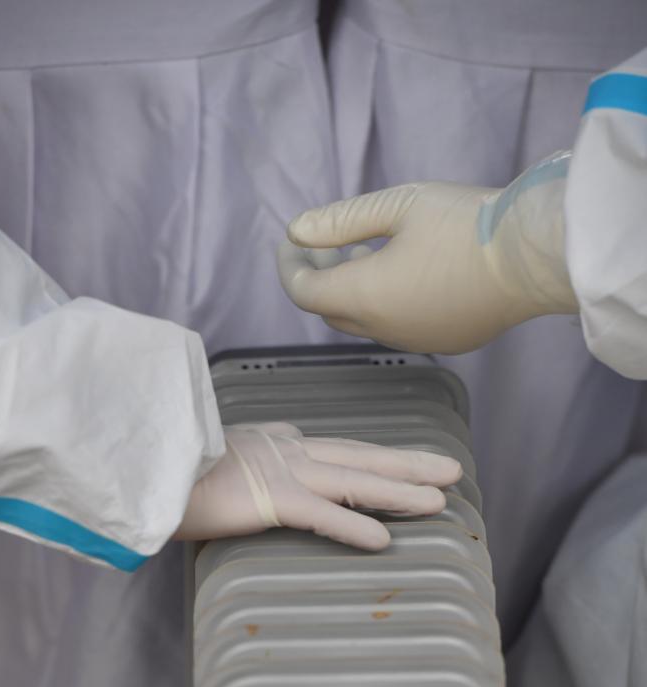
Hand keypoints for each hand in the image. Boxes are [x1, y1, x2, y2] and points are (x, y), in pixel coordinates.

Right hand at [176, 422, 461, 549]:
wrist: (139, 465)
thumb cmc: (169, 467)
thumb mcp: (216, 458)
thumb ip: (246, 462)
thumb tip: (261, 465)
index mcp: (275, 443)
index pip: (338, 451)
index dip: (378, 457)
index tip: (409, 463)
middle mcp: (285, 451)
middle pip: (361, 456)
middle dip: (408, 463)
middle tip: (451, 469)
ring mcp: (279, 472)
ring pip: (354, 480)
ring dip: (400, 489)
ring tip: (440, 499)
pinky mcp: (266, 498)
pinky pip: (319, 516)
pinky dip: (352, 527)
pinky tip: (384, 540)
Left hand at [278, 152, 577, 354]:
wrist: (534, 258)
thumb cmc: (466, 223)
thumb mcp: (398, 206)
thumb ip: (340, 221)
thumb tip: (297, 231)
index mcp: (366, 296)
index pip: (303, 292)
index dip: (290, 266)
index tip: (290, 241)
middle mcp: (384, 329)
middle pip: (330, 311)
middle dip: (318, 279)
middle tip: (323, 244)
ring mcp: (415, 340)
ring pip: (364, 322)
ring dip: (352, 292)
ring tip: (361, 252)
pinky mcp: (444, 342)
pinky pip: (398, 327)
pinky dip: (384, 304)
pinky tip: (402, 273)